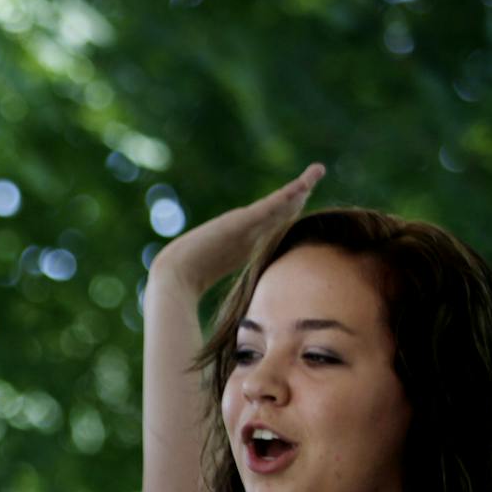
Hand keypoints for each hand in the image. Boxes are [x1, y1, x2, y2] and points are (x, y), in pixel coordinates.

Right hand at [148, 164, 323, 297]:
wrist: (174, 278)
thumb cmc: (190, 288)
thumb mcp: (226, 287)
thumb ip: (242, 289)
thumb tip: (257, 321)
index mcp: (243, 243)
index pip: (273, 223)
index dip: (291, 210)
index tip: (306, 199)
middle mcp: (244, 229)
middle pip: (279, 207)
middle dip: (300, 191)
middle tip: (317, 173)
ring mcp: (242, 223)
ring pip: (279, 202)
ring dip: (301, 186)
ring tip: (317, 171)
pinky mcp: (239, 222)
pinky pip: (271, 206)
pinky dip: (288, 195)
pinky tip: (303, 185)